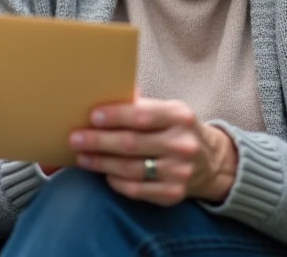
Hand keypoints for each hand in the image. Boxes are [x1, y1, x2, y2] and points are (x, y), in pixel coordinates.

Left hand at [69, 98, 237, 205]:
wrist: (211, 162)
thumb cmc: (176, 130)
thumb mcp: (167, 110)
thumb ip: (140, 104)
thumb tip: (103, 91)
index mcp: (180, 116)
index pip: (142, 115)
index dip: (115, 116)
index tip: (92, 116)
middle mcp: (182, 145)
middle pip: (131, 143)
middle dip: (99, 141)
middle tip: (75, 138)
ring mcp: (179, 172)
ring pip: (130, 168)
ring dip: (101, 162)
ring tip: (81, 156)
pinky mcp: (172, 194)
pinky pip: (136, 189)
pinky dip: (116, 181)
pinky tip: (103, 174)